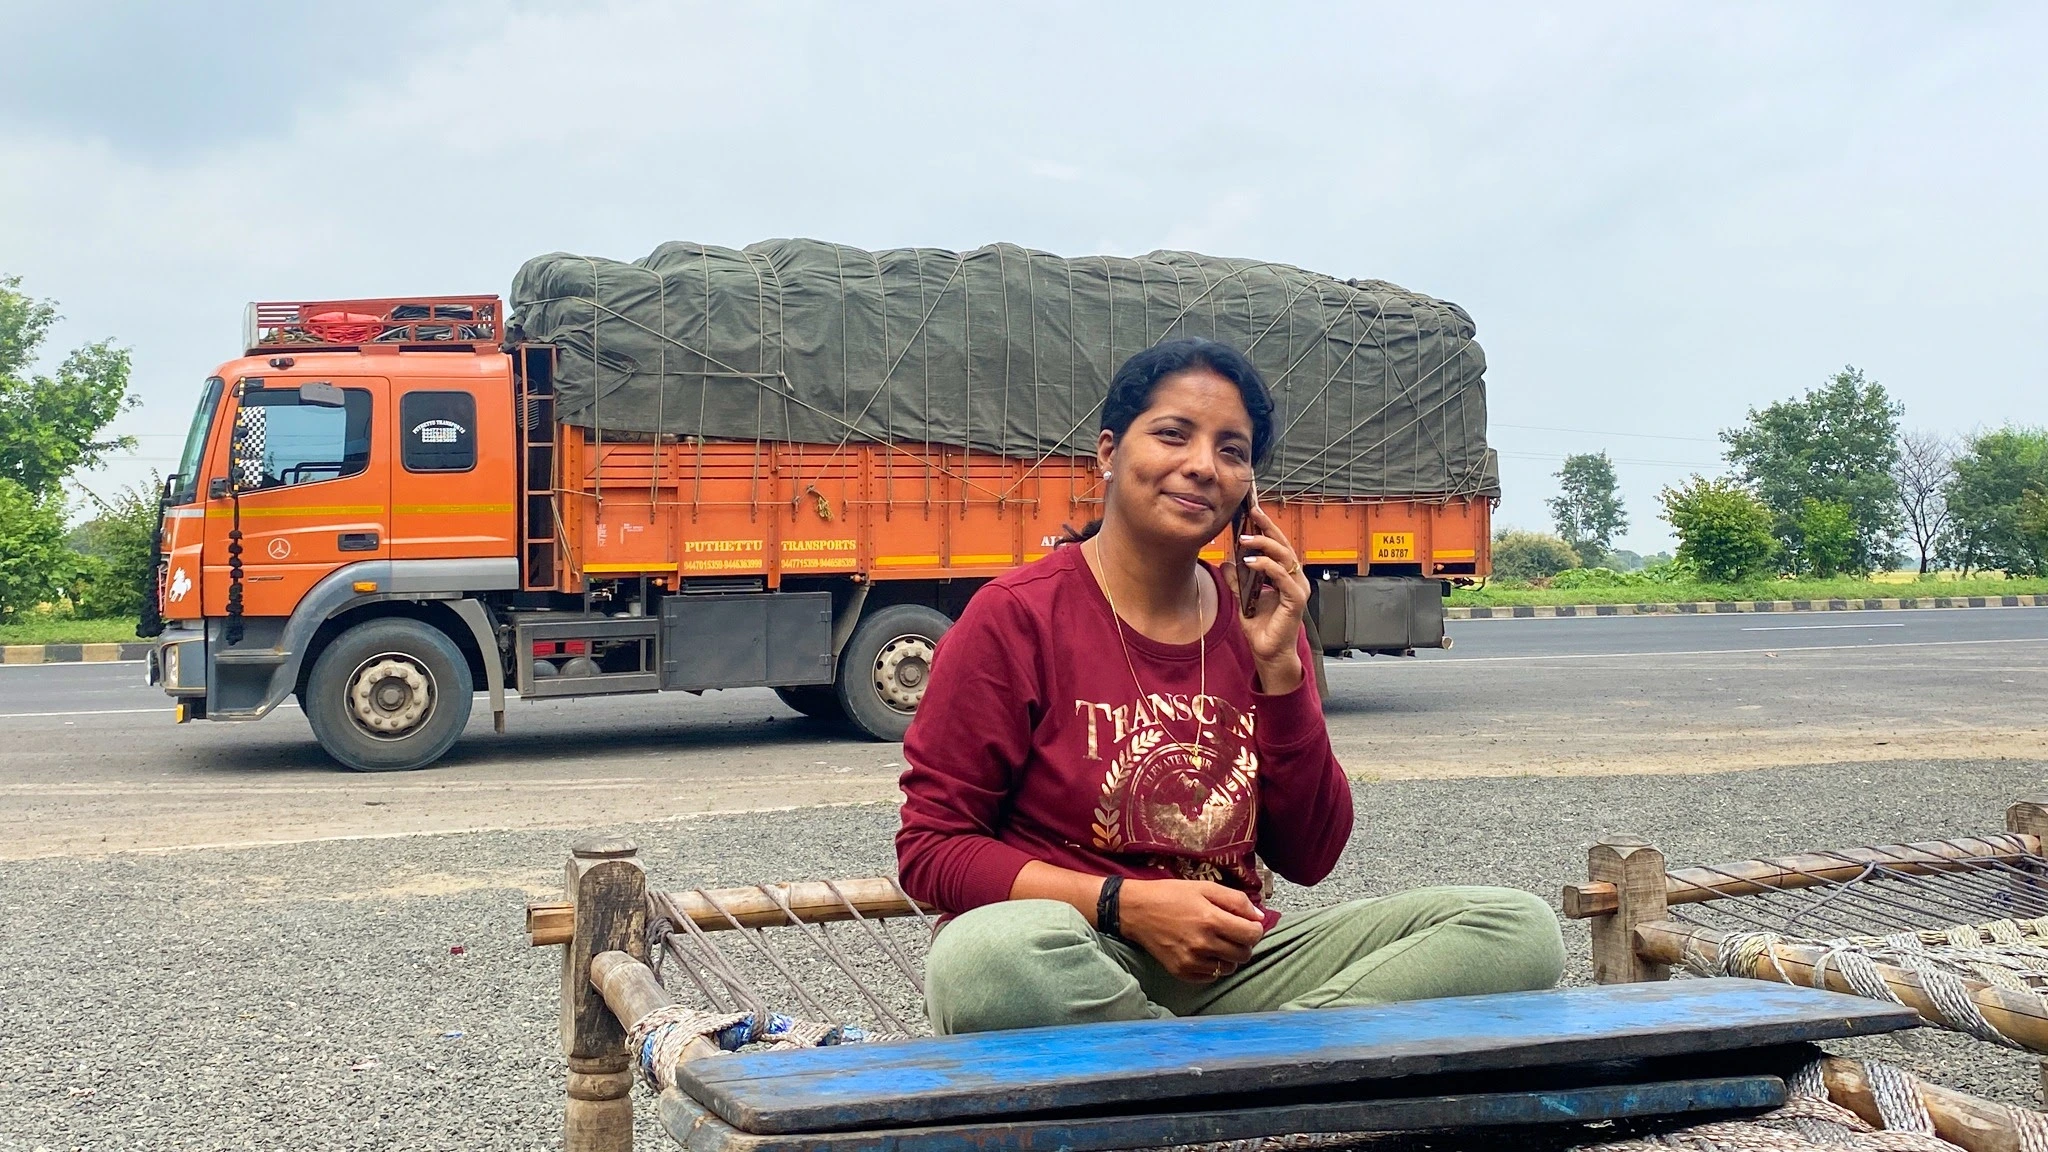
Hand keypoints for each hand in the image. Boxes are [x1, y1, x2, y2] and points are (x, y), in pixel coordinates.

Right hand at [1118, 878, 1265, 982]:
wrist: (1135, 911)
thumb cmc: (1170, 895)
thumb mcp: (1204, 887)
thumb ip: (1236, 900)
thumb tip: (1259, 917)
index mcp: (1211, 919)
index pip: (1252, 935)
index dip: (1255, 929)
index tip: (1247, 924)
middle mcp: (1203, 944)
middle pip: (1244, 954)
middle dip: (1244, 943)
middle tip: (1232, 932)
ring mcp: (1191, 961)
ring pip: (1229, 968)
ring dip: (1229, 956)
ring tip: (1217, 942)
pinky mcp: (1181, 972)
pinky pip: (1211, 977)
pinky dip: (1212, 966)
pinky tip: (1203, 952)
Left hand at [1223, 504, 1309, 692]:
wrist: (1268, 652)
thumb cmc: (1262, 627)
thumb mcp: (1243, 598)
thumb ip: (1238, 580)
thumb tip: (1226, 562)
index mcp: (1285, 575)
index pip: (1278, 545)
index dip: (1267, 527)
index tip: (1253, 510)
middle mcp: (1294, 578)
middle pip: (1284, 545)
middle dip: (1268, 527)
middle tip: (1253, 513)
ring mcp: (1297, 589)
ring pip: (1285, 557)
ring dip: (1265, 545)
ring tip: (1245, 539)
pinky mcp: (1296, 601)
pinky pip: (1283, 578)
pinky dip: (1267, 568)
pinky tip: (1250, 562)